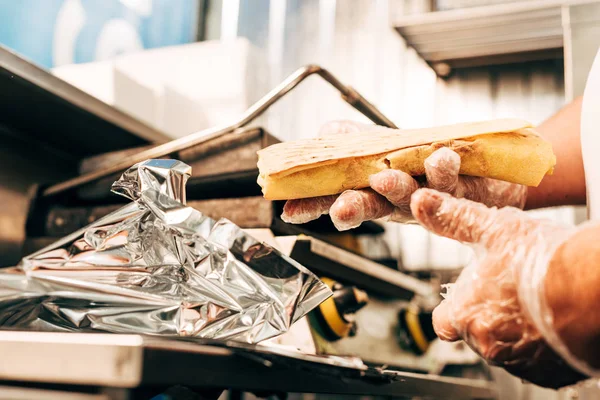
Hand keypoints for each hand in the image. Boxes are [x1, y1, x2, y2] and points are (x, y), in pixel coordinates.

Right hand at [281, 121, 526, 230]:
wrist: (483, 165)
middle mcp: (397, 199)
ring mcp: (429, 199)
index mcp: (372, 189)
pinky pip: (452, 184)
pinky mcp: (462, 193)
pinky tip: (439, 158)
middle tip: (340, 212)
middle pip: (370, 207)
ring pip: (411, 199)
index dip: (313, 206)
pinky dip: (442, 170)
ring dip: (396, 189)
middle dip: (353, 209)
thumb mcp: (380, 144)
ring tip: (385, 178)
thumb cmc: (423, 158)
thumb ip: (350, 140)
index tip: (291, 213)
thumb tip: (325, 132)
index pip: (336, 198)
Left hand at [410, 188, 587, 387]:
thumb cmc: (544, 262)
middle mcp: (488, 346)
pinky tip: (553, 317)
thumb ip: (453, 219)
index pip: (443, 321)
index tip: (470, 291)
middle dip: (488, 313)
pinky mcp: (551, 372)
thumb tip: (421, 202)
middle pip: (476, 333)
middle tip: (510, 288)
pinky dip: (540, 342)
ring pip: (506, 347)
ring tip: (534, 299)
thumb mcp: (493, 230)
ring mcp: (521, 362)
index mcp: (465, 315)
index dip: (455, 304)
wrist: (597, 292)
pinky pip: (537, 360)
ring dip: (514, 328)